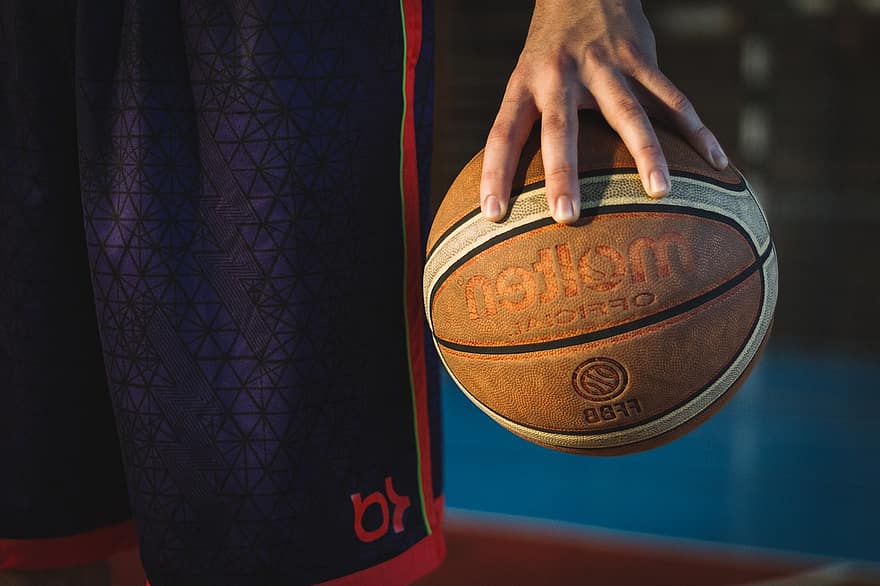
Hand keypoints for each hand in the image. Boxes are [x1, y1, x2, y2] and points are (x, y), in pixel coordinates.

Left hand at [479, 0, 727, 223]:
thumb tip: (515, 184)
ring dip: (645, 153)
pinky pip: (674, 99)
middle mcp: (561, 75)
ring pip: (628, 113)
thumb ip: (526, 123)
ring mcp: (604, 65)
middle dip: (562, 173)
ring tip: (659, 192)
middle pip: (560, 128)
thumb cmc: (550, 52)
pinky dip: (697, 132)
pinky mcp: (642, 59)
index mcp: (526, 83)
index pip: (503, 132)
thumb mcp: (526, 77)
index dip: (495, 173)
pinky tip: (717, 164)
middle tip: (566, 215)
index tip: (491, 214)